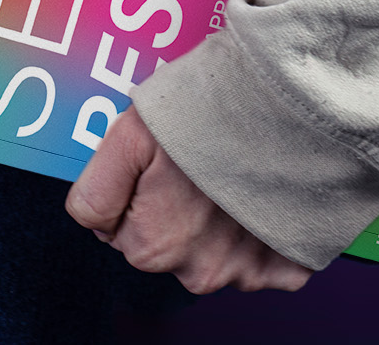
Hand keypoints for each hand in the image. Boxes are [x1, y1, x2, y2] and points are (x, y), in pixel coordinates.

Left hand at [65, 107, 313, 294]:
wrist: (287, 106)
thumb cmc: (207, 114)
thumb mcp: (126, 137)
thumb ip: (96, 190)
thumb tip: (90, 219)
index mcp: (150, 246)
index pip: (120, 229)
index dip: (134, 189)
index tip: (158, 164)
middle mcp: (198, 272)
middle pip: (168, 241)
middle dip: (174, 208)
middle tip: (196, 162)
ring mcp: (246, 271)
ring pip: (213, 248)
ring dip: (219, 220)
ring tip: (230, 170)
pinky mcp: (288, 264)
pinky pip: (267, 259)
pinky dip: (263, 230)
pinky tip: (260, 194)